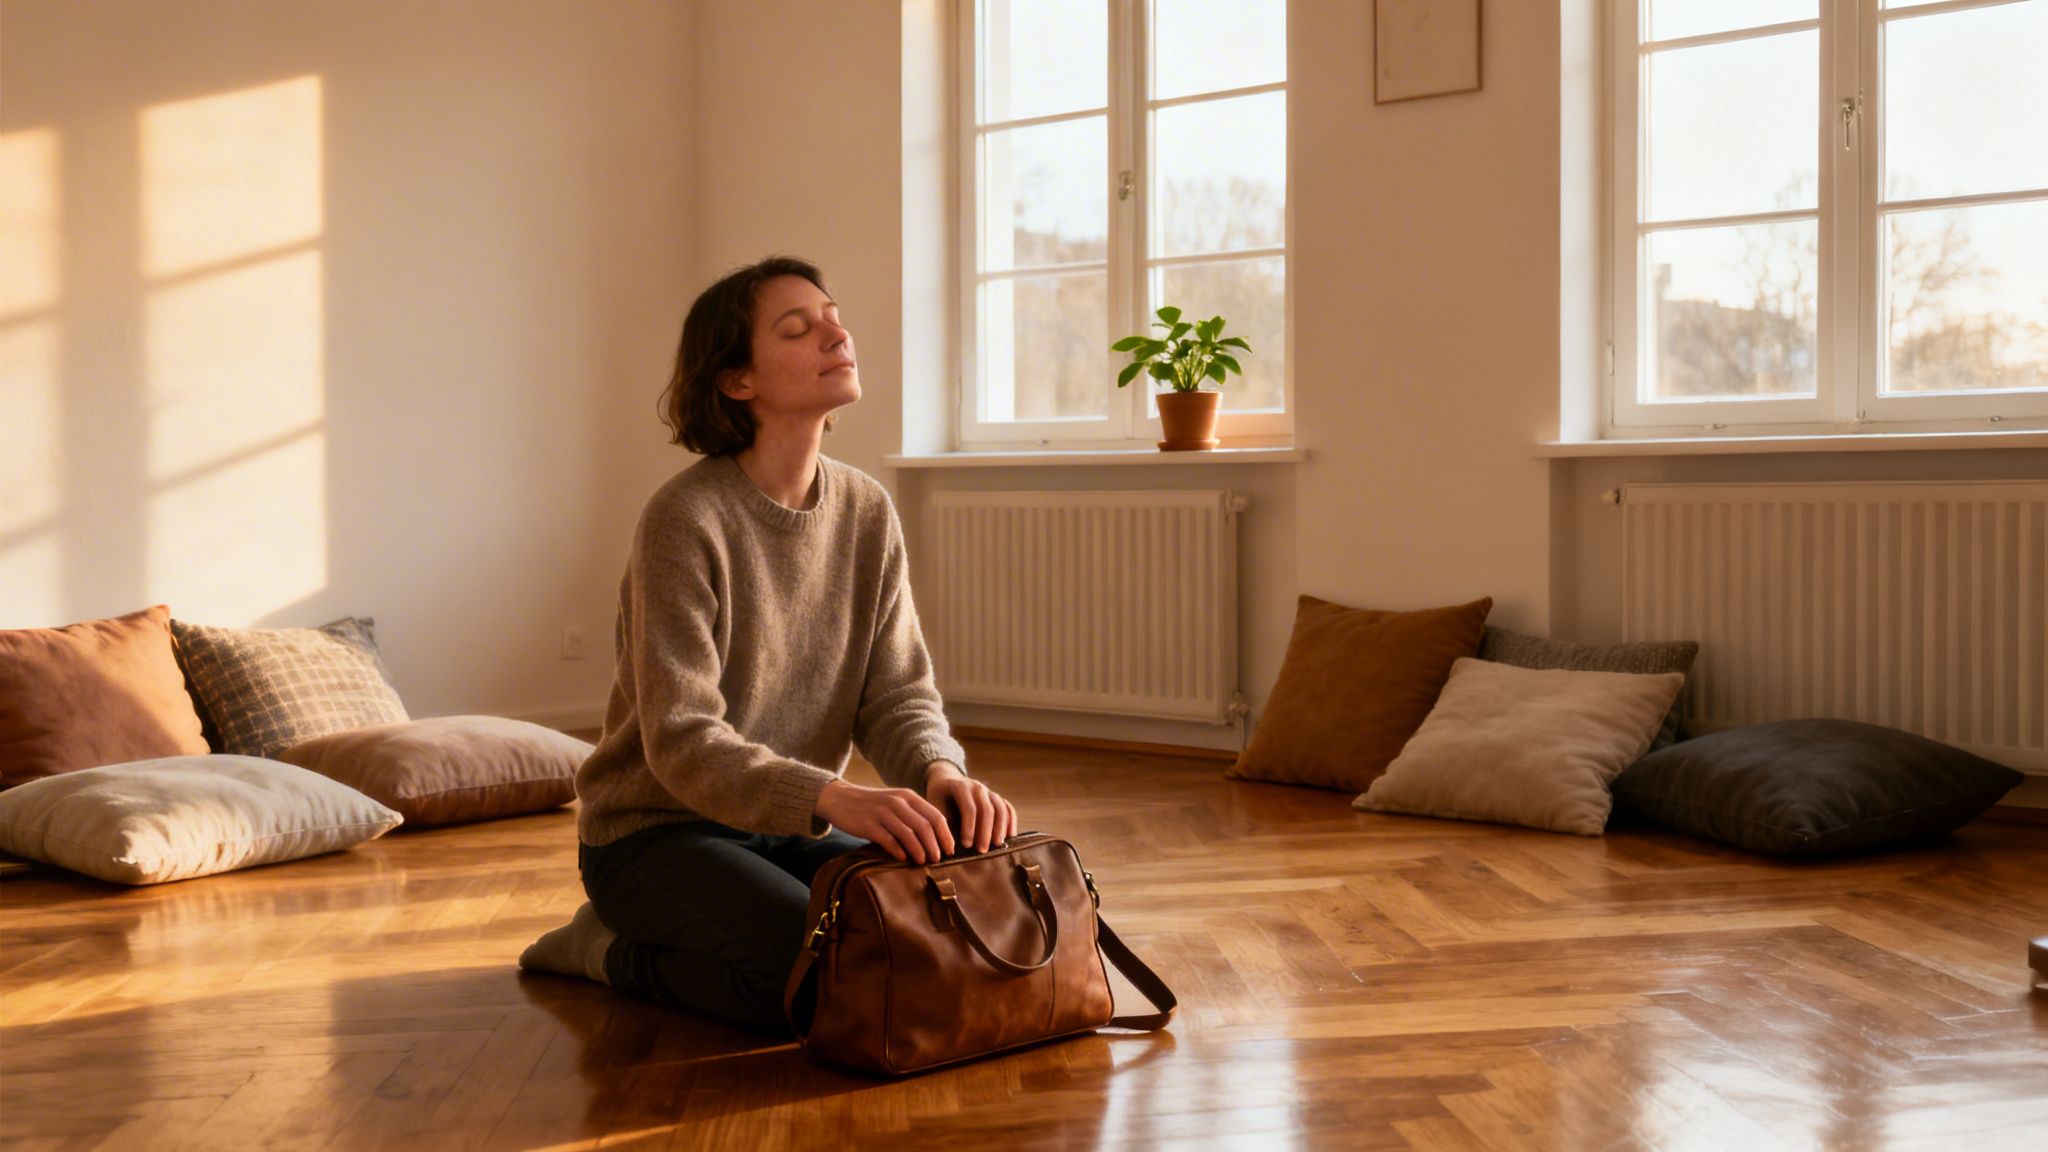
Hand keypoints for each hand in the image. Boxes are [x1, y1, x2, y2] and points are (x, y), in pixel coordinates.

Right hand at [814, 778, 952, 862]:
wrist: (839, 798)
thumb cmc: (872, 805)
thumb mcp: (895, 802)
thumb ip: (913, 814)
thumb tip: (935, 837)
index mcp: (907, 796)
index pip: (935, 816)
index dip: (945, 834)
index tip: (950, 850)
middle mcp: (897, 802)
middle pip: (925, 826)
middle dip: (935, 845)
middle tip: (938, 859)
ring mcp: (882, 813)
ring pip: (908, 834)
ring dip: (919, 850)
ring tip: (923, 861)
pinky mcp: (868, 825)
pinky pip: (888, 840)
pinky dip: (898, 851)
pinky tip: (903, 859)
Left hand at [924, 761, 1016, 853]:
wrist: (946, 780)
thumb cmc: (938, 798)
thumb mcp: (934, 807)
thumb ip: (942, 823)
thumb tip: (948, 847)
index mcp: (960, 786)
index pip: (969, 808)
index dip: (969, 828)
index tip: (967, 846)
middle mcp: (977, 787)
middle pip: (987, 809)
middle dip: (986, 831)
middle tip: (983, 851)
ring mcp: (989, 791)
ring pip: (1000, 808)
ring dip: (1000, 828)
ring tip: (997, 846)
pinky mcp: (996, 798)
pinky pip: (1008, 808)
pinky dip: (1011, 821)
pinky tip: (1009, 836)